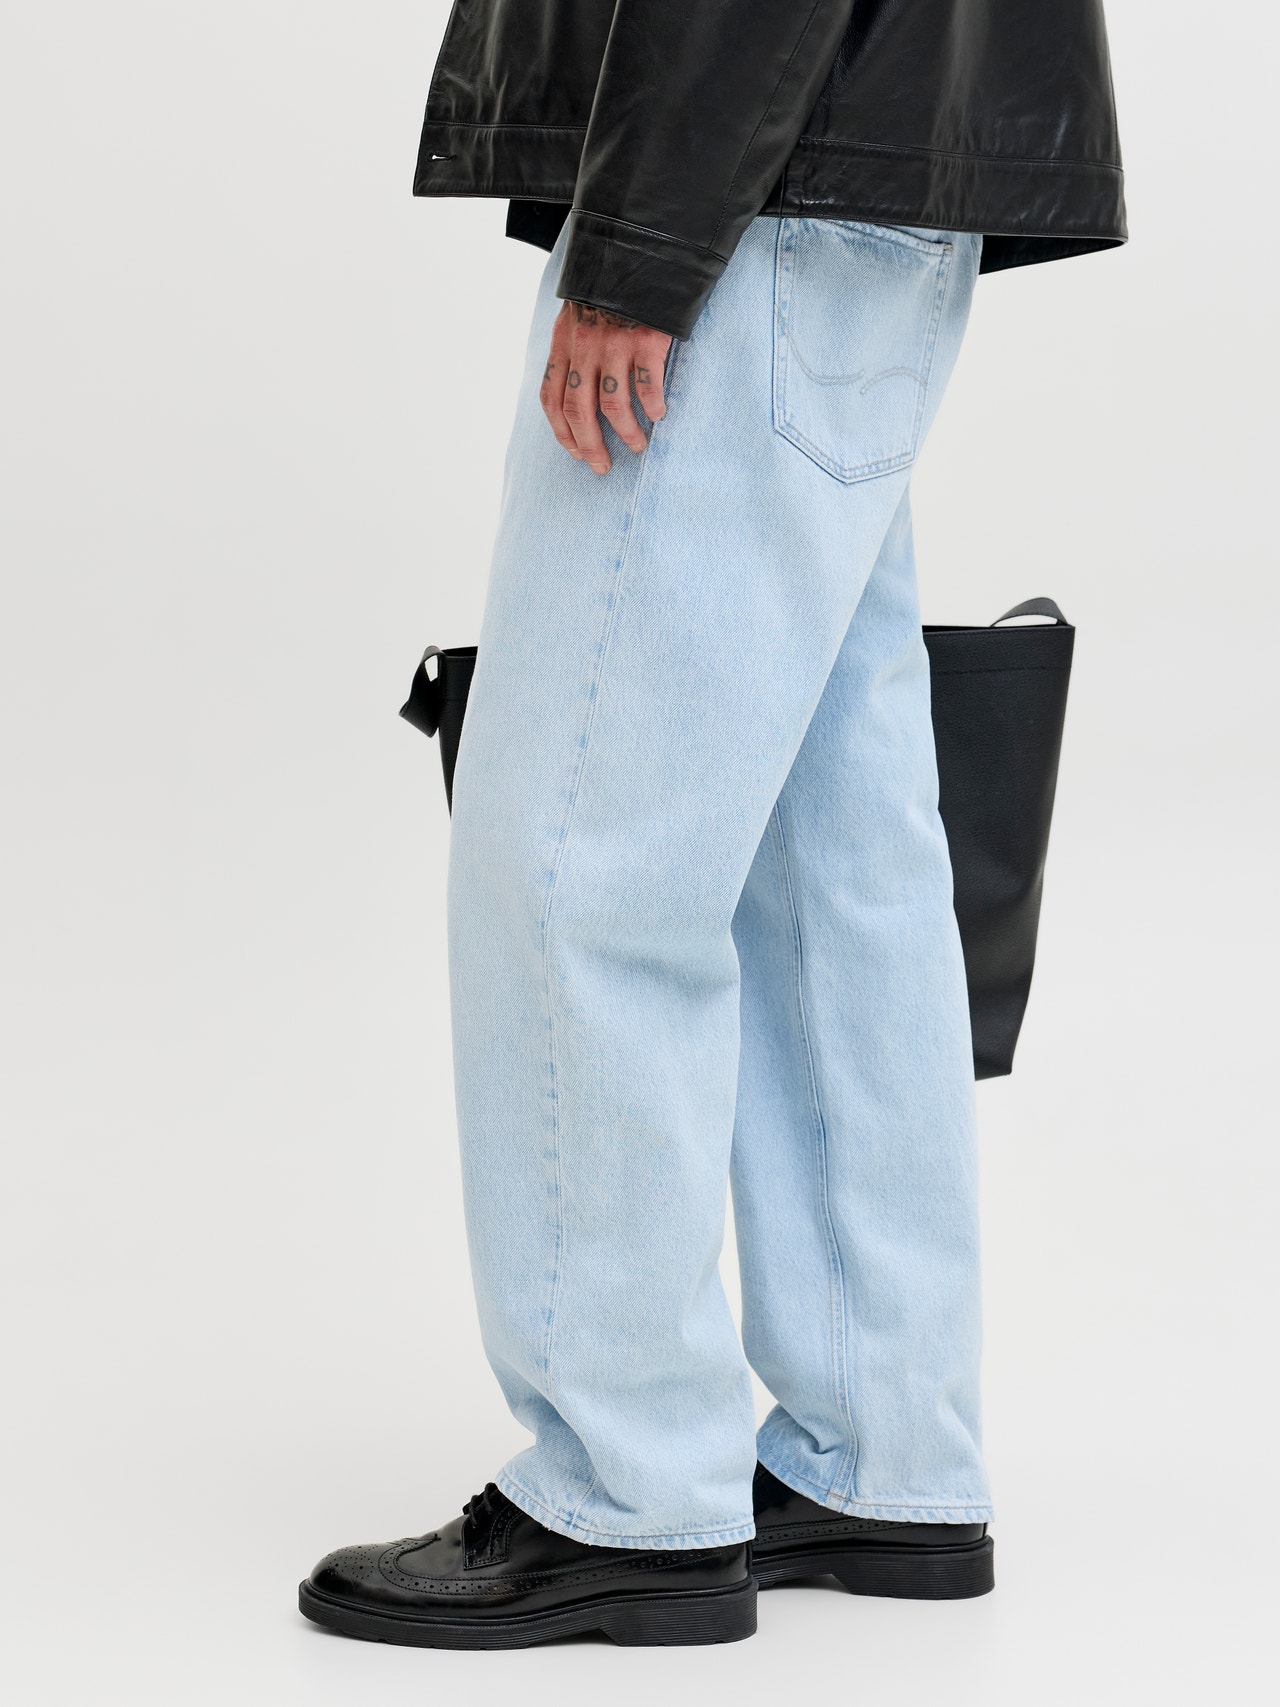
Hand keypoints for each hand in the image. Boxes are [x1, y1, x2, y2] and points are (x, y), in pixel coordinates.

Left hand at [540, 302, 671, 474]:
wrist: (642, 246)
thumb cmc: (611, 285)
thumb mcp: (577, 310)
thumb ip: (573, 345)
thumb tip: (576, 387)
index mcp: (564, 341)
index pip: (552, 397)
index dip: (561, 431)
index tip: (575, 451)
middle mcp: (585, 345)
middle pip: (579, 411)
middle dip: (589, 445)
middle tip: (602, 467)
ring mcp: (615, 343)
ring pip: (614, 405)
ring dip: (626, 432)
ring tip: (638, 445)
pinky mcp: (646, 339)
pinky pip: (647, 384)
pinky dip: (652, 405)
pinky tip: (659, 415)